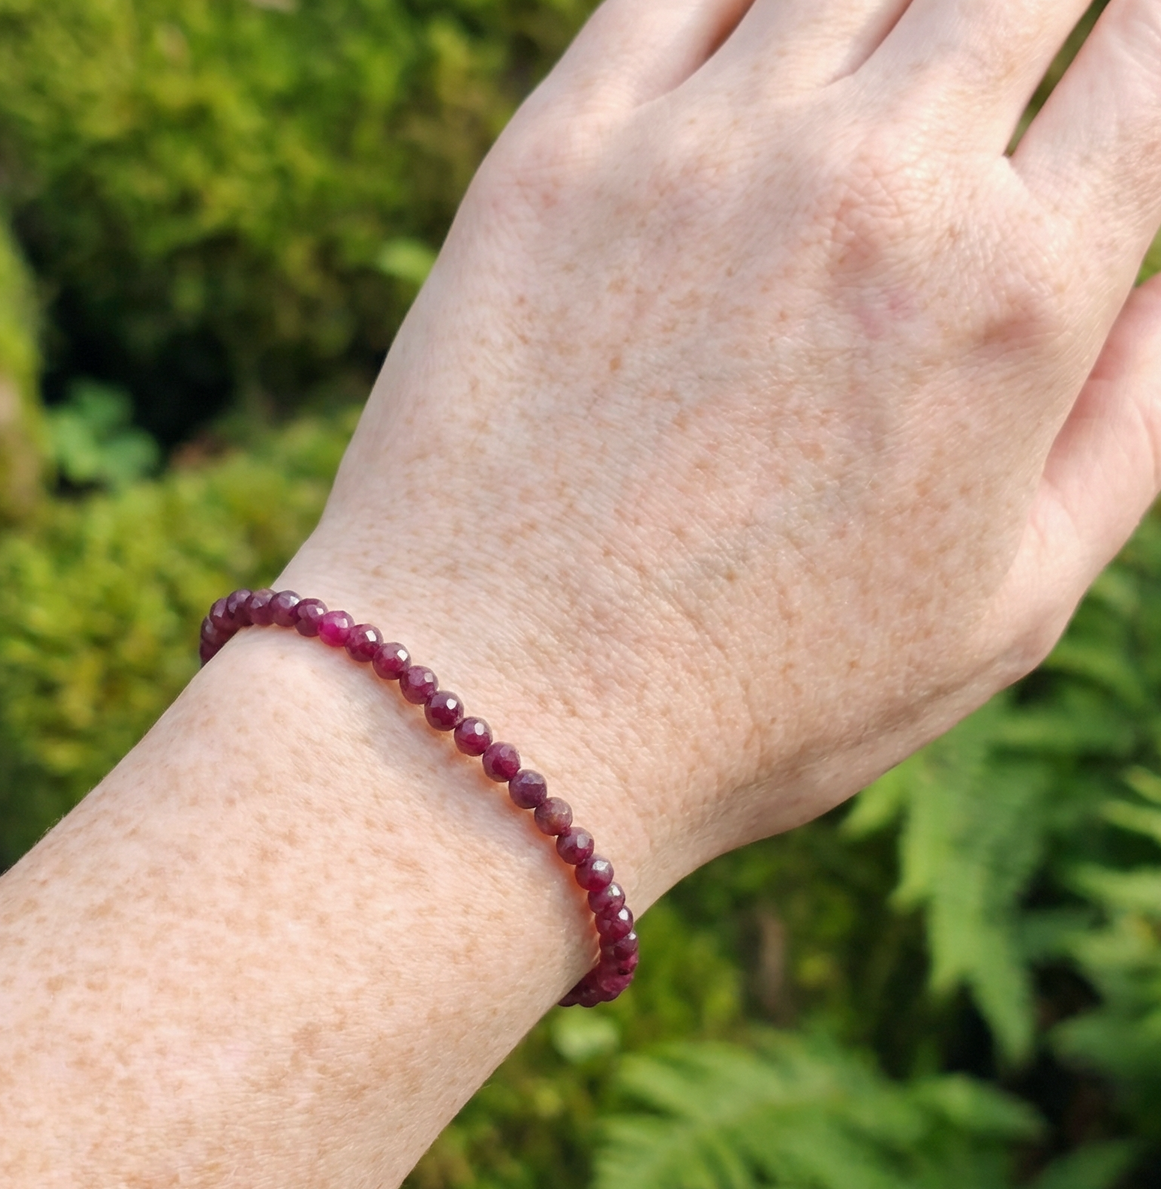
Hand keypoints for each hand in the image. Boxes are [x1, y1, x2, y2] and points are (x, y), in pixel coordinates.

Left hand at [289, 0, 1160, 902]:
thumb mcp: (1005, 610)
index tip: (1123, 47)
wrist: (498, 715)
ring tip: (896, 45)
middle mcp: (869, 189)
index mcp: (1009, 301)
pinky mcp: (555, 159)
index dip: (1150, 31)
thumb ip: (1128, 422)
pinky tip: (769, 22)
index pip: (1152, 56)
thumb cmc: (754, 699)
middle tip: (1007, 44)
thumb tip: (1159, 272)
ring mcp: (701, 157)